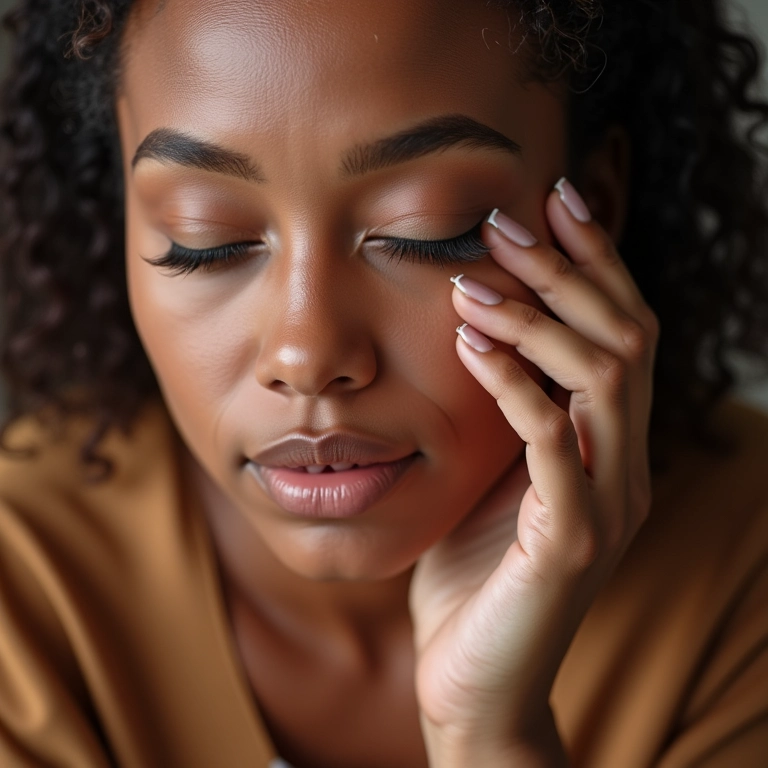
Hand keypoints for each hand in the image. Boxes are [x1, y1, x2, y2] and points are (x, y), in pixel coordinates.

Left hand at [409, 178, 658, 765]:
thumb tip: (478, 334)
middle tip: (506, 222)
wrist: (472, 681)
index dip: (597, 263)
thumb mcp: (489, 476)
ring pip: (606, 378)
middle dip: (569, 271)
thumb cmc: (472, 575)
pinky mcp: (572, 541)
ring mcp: (608, 506)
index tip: (554, 201)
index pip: (623, 334)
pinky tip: (470, 344)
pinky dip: (514, 382)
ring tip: (474, 281)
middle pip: (627, 340)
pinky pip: (554, 441)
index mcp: (610, 450)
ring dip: (537, 319)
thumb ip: (505, 415)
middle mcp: (626, 469)